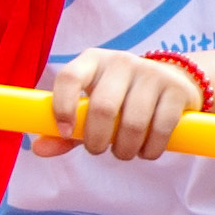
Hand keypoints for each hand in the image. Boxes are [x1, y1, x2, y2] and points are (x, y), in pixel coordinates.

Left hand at [37, 47, 194, 159]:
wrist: (171, 81)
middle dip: (97, 140)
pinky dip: (150, 150)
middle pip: (103, 107)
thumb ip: (65, 129)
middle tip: (98, 150)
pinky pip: (160, 128)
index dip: (63, 106)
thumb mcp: (90, 106)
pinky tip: (145, 150)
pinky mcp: (176, 89)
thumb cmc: (120, 97)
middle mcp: (120, 62)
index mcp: (92, 62)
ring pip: (133, 123)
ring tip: (124, 152)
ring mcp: (151, 73)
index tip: (66, 132)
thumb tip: (39, 149)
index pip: (70, 78)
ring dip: (125, 150)